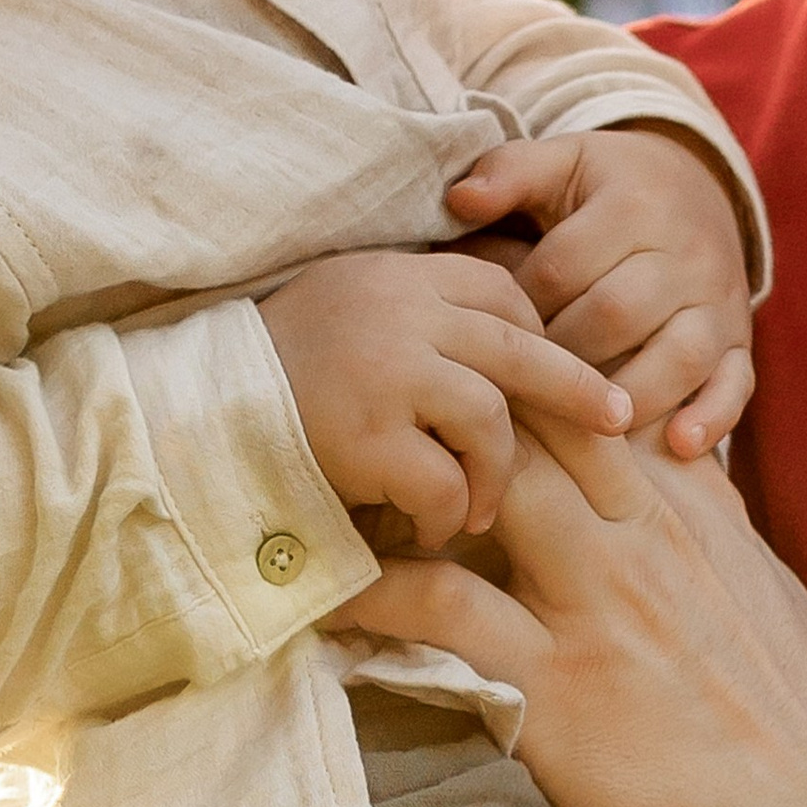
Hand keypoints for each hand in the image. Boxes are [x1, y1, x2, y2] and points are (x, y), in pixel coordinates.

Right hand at [260, 249, 632, 551]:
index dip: (541, 337)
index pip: (500, 290)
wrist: (189, 415)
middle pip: (518, 346)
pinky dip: (445, 513)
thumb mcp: (349, 312)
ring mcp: (384, 371)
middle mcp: (396, 310)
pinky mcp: (366, 436)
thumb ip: (415, 315)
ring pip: (490, 419)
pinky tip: (432, 531)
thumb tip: (506, 339)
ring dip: (495, 476)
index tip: (570, 374)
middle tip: (617, 422)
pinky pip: (442, 481)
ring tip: (478, 512)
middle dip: (576, 389)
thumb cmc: (276, 374)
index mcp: (396, 276)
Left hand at [352, 419, 806, 806]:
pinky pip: (442, 611)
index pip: (590, 399)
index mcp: (687, 504)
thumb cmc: (793, 708)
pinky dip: (377, 595)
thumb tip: (683, 470)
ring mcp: (594, 602)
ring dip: (404, 482)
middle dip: (450, 405)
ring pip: (483, 489)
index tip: (456, 375)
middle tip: (372, 412)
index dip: (517, 375)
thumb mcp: (762, 583)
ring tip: (334, 486)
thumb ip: (710, 517)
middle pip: (527, 419)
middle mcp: (638, 533)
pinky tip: (327, 596)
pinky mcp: (555, 681)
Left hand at [446, 126, 752, 459]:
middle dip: (562, 356)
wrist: (696, 186)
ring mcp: (720, 301)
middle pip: (615, 315)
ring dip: (628, 396)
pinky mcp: (740, 340)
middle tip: (520, 387)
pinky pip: (737, 383)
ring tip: (584, 426)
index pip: (563, 267)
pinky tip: (679, 446)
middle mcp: (686, 252)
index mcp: (633, 204)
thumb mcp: (563, 162)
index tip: (487, 334)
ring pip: (678, 356)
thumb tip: (459, 199)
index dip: (518, 306)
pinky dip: (713, 417)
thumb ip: (510, 173)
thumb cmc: (606, 187)